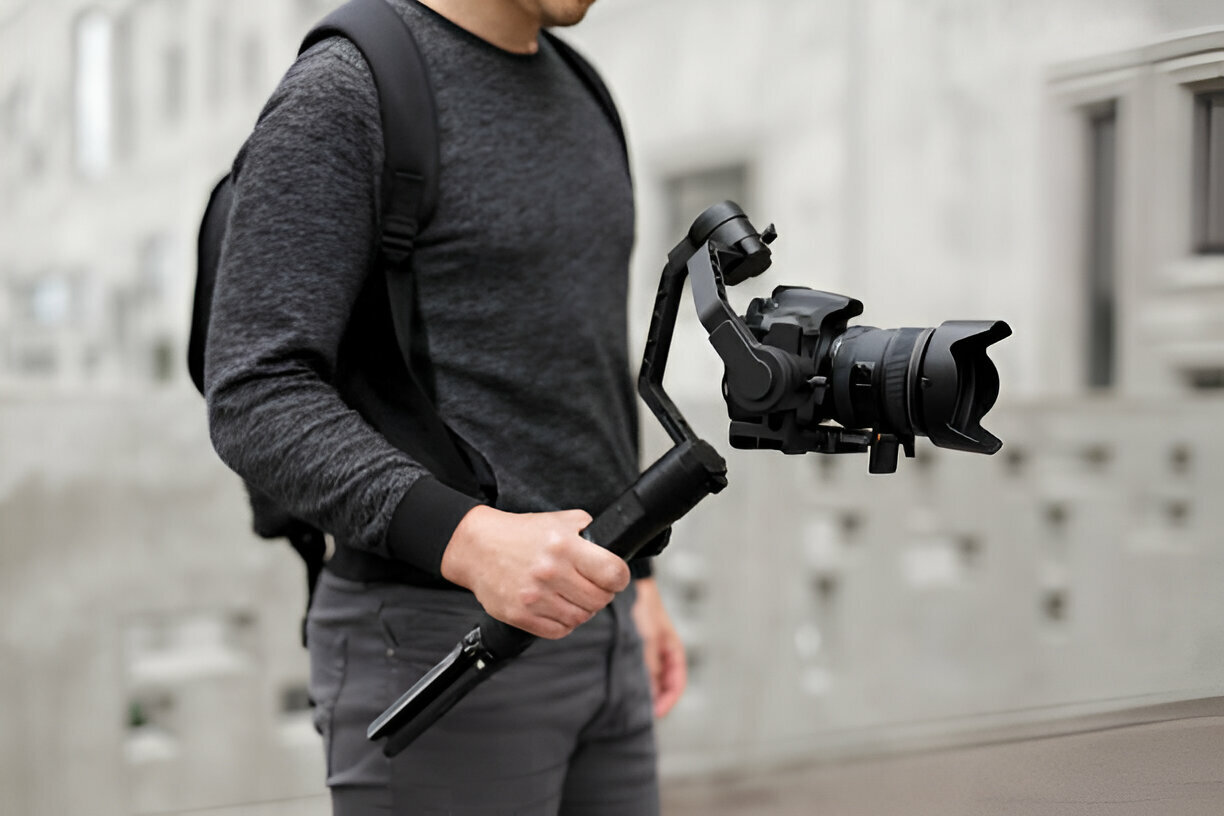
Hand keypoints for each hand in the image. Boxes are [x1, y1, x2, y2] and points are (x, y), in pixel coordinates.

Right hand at [440, 505, 629, 639]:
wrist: (477, 547)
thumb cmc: (520, 533)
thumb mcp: (559, 520)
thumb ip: (589, 531)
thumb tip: (614, 547)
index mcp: (563, 546)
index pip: (612, 573)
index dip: (620, 577)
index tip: (615, 577)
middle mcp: (550, 573)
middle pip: (599, 600)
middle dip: (603, 594)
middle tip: (594, 587)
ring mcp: (534, 597)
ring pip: (580, 618)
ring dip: (583, 610)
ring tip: (574, 596)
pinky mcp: (521, 615)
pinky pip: (558, 630)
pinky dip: (564, 623)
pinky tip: (558, 607)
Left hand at [631, 577, 686, 716]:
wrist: (630, 585)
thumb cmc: (644, 609)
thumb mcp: (649, 638)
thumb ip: (650, 663)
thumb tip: (648, 690)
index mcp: (673, 651)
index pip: (676, 684)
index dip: (668, 701)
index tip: (654, 713)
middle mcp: (662, 654)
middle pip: (661, 685)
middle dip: (653, 699)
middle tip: (636, 713)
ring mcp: (648, 651)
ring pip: (648, 679)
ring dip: (641, 690)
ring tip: (626, 702)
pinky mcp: (633, 648)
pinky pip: (636, 670)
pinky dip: (631, 679)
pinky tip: (619, 684)